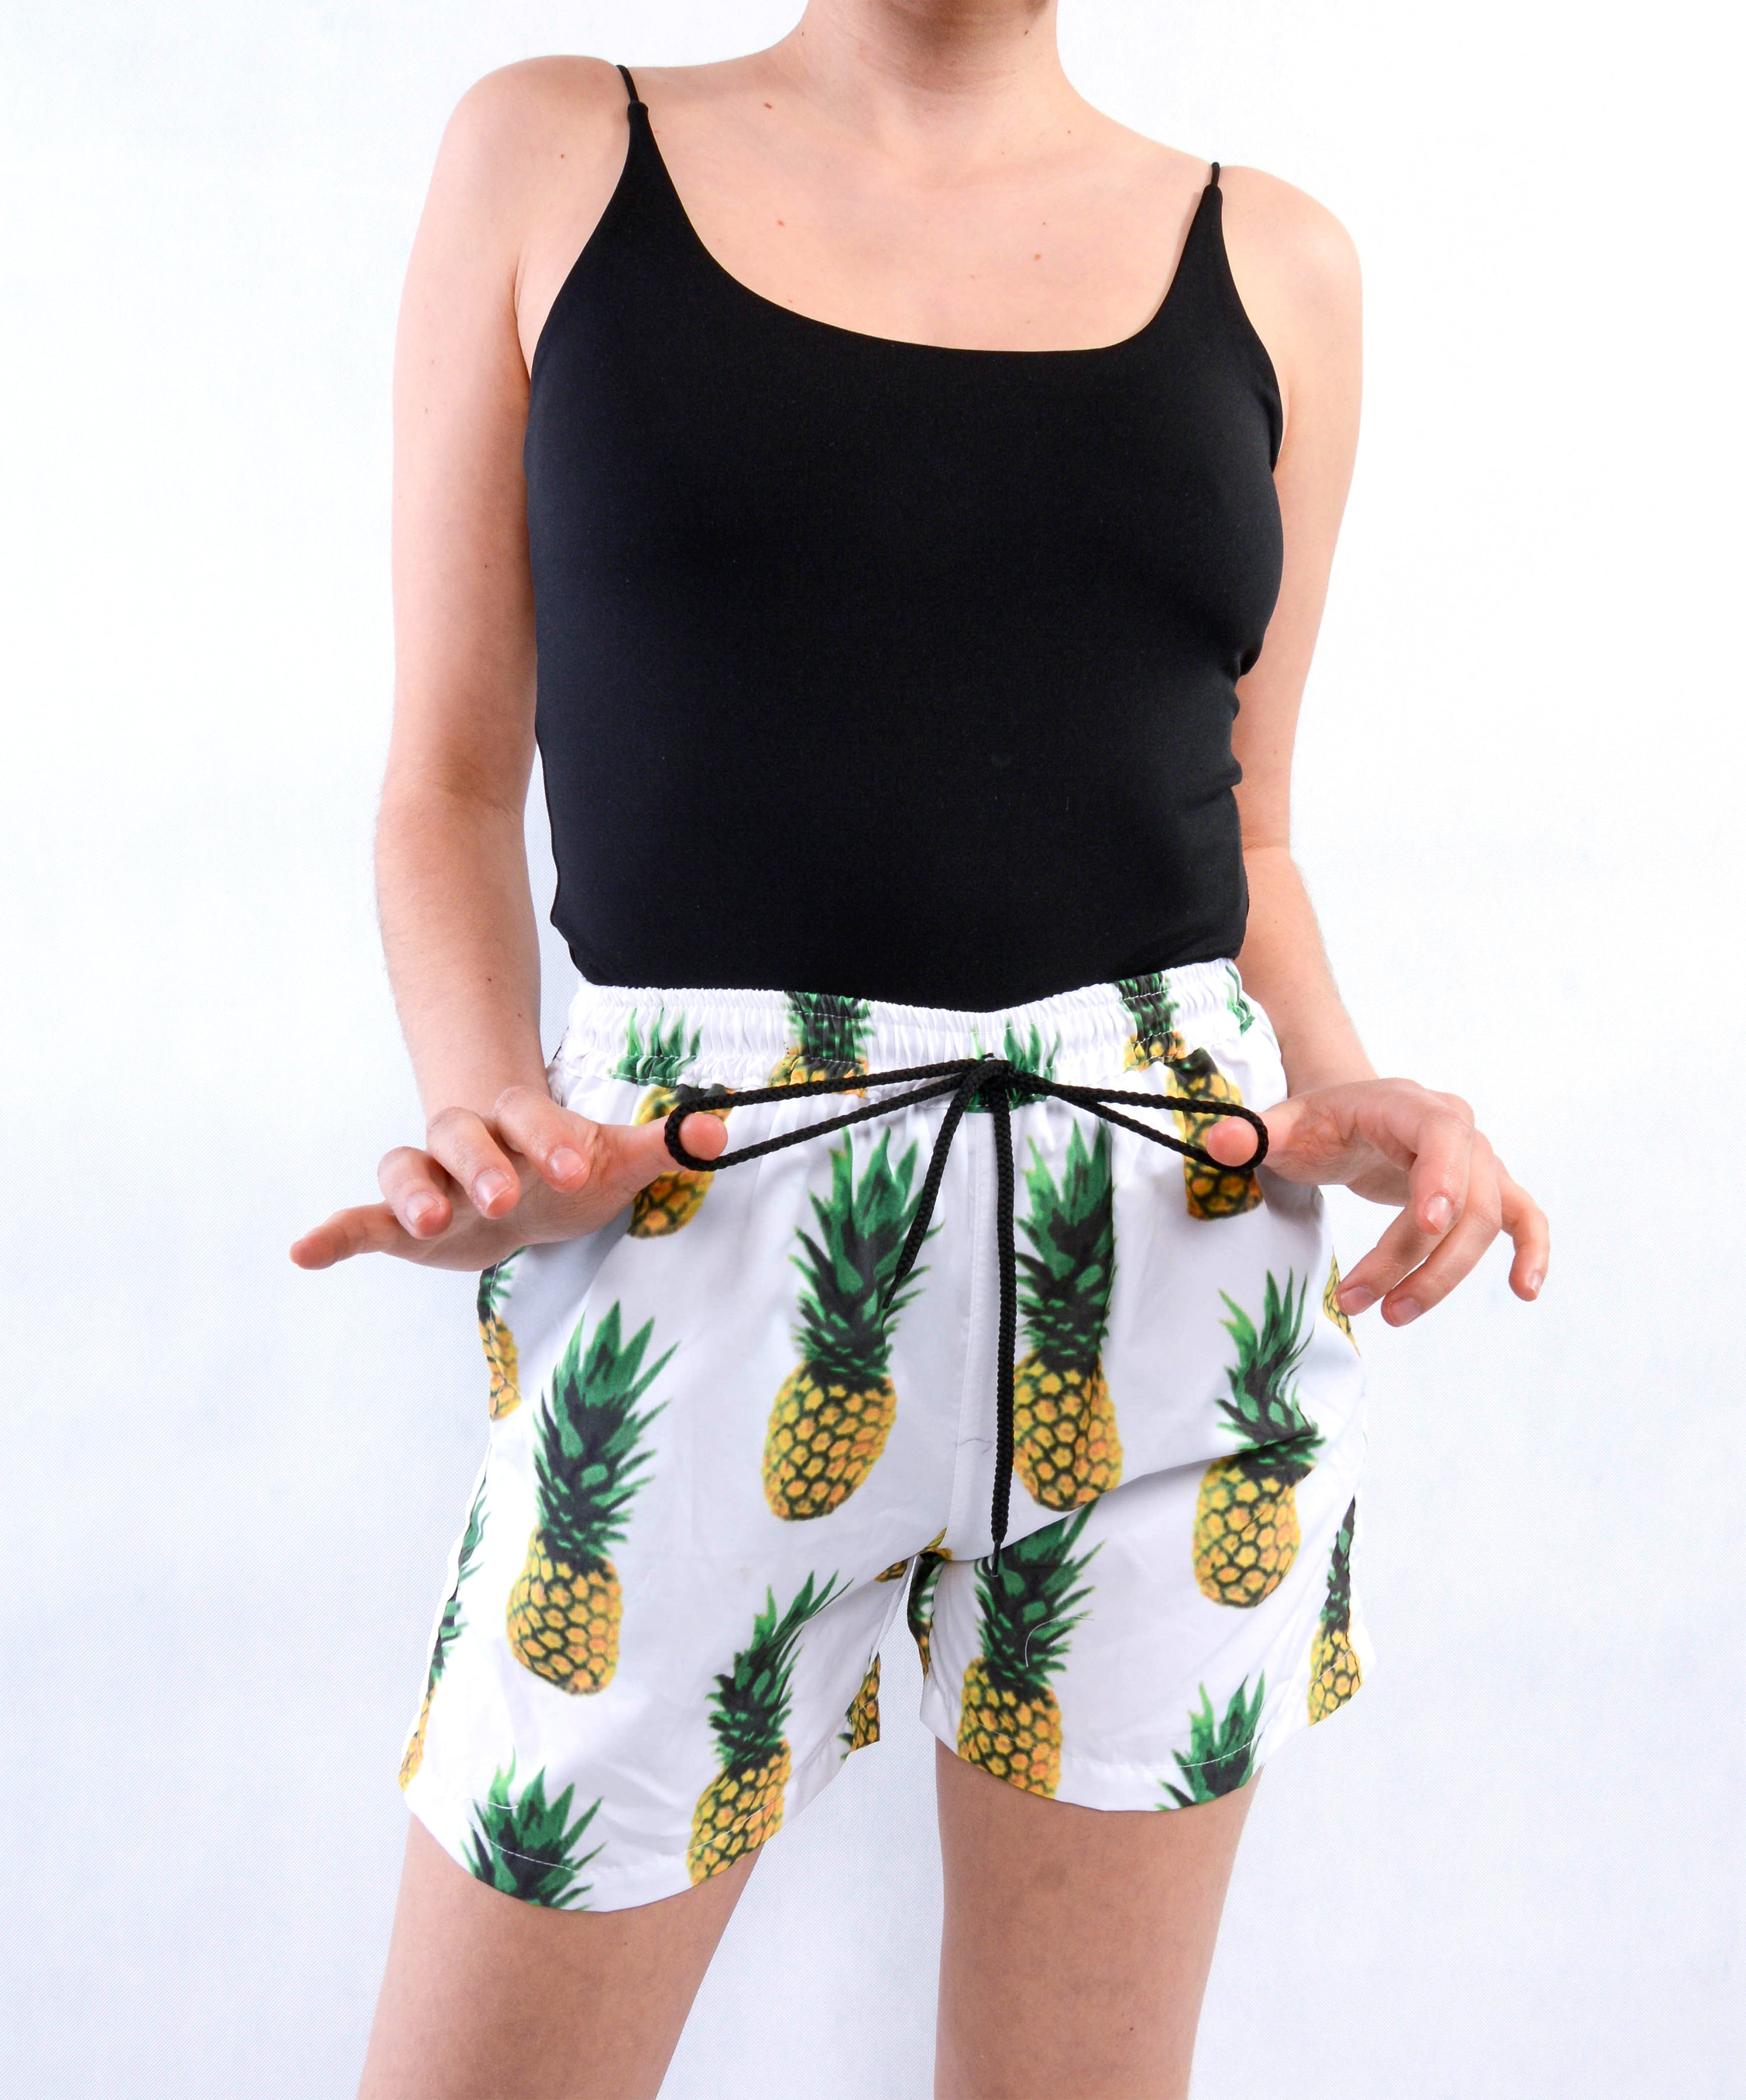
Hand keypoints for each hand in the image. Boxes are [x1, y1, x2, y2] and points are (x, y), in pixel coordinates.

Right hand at [289, 1084, 729, 1272]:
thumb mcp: (620, 1159)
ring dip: (411, 1192)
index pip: (534, 1118)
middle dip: (482, 1164)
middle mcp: (471, 1145)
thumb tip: (720, 1128)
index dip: (553, 1137)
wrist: (522, 1178)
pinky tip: (303, 1251)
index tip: (580, 1163)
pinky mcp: (403, 1223)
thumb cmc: (571, 1169)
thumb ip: (665, 1143)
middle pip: (463, 1138)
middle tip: (506, 1195)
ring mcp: (433, 1182)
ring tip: (423, 1221)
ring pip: (407, 1169)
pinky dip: (333, 1233)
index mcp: (524, 1122)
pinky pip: (362, 1220)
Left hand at [1202, 1078, 1547, 1325]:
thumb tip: (1219, 1144)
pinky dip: (1531, 1251)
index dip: (1442, 1178)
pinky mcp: (1487, 1191)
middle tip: (1364, 1304)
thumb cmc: (1319, 1122)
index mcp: (1408, 1105)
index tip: (1429, 1224)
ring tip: (1391, 1314)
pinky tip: (1524, 1290)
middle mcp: (1456, 1129)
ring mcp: (1479, 1161)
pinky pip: (1524, 1219)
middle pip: (1464, 1198)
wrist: (1351, 1113)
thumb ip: (1252, 1134)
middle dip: (1417, 1259)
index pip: (1441, 1135)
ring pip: (1486, 1222)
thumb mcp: (1283, 1125)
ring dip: (1443, 1276)